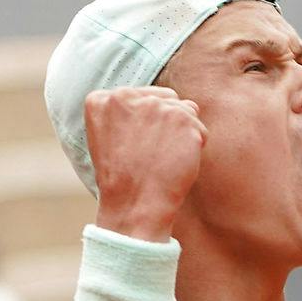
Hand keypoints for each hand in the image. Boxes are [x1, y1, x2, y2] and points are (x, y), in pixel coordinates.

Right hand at [84, 86, 205, 240]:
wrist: (135, 205)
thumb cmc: (122, 180)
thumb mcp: (107, 138)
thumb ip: (124, 113)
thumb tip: (156, 99)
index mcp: (101, 99)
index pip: (141, 96)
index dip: (146, 123)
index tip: (138, 145)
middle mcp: (126, 95)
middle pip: (166, 98)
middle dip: (167, 122)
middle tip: (154, 153)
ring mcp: (155, 105)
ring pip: (186, 111)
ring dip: (183, 134)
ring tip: (164, 158)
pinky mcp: (182, 118)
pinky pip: (200, 129)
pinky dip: (195, 147)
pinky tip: (177, 163)